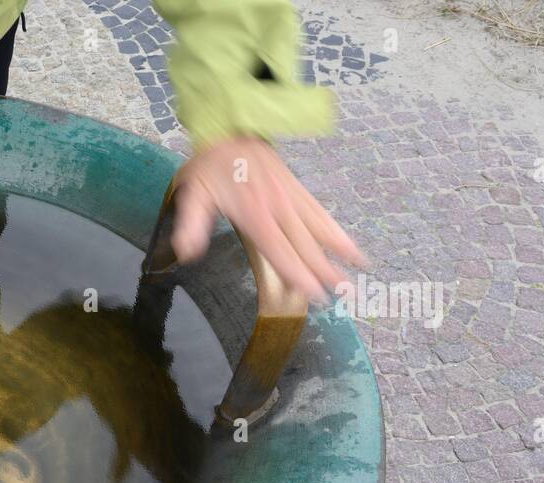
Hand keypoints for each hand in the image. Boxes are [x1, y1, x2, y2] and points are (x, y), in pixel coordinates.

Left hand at [170, 137, 364, 301]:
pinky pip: (320, 212)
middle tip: (344, 292)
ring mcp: (290, 197)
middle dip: (324, 270)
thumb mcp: (192, 194)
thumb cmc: (210, 166)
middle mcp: (277, 206)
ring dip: (338, 251)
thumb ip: (191, 225)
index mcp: (253, 213)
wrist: (230, 128)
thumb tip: (187, 253)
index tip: (314, 291)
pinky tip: (349, 246)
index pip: (278, 249)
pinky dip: (336, 230)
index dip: (296, 271)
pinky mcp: (297, 189)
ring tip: (357, 271)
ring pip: (318, 228)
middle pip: (304, 243)